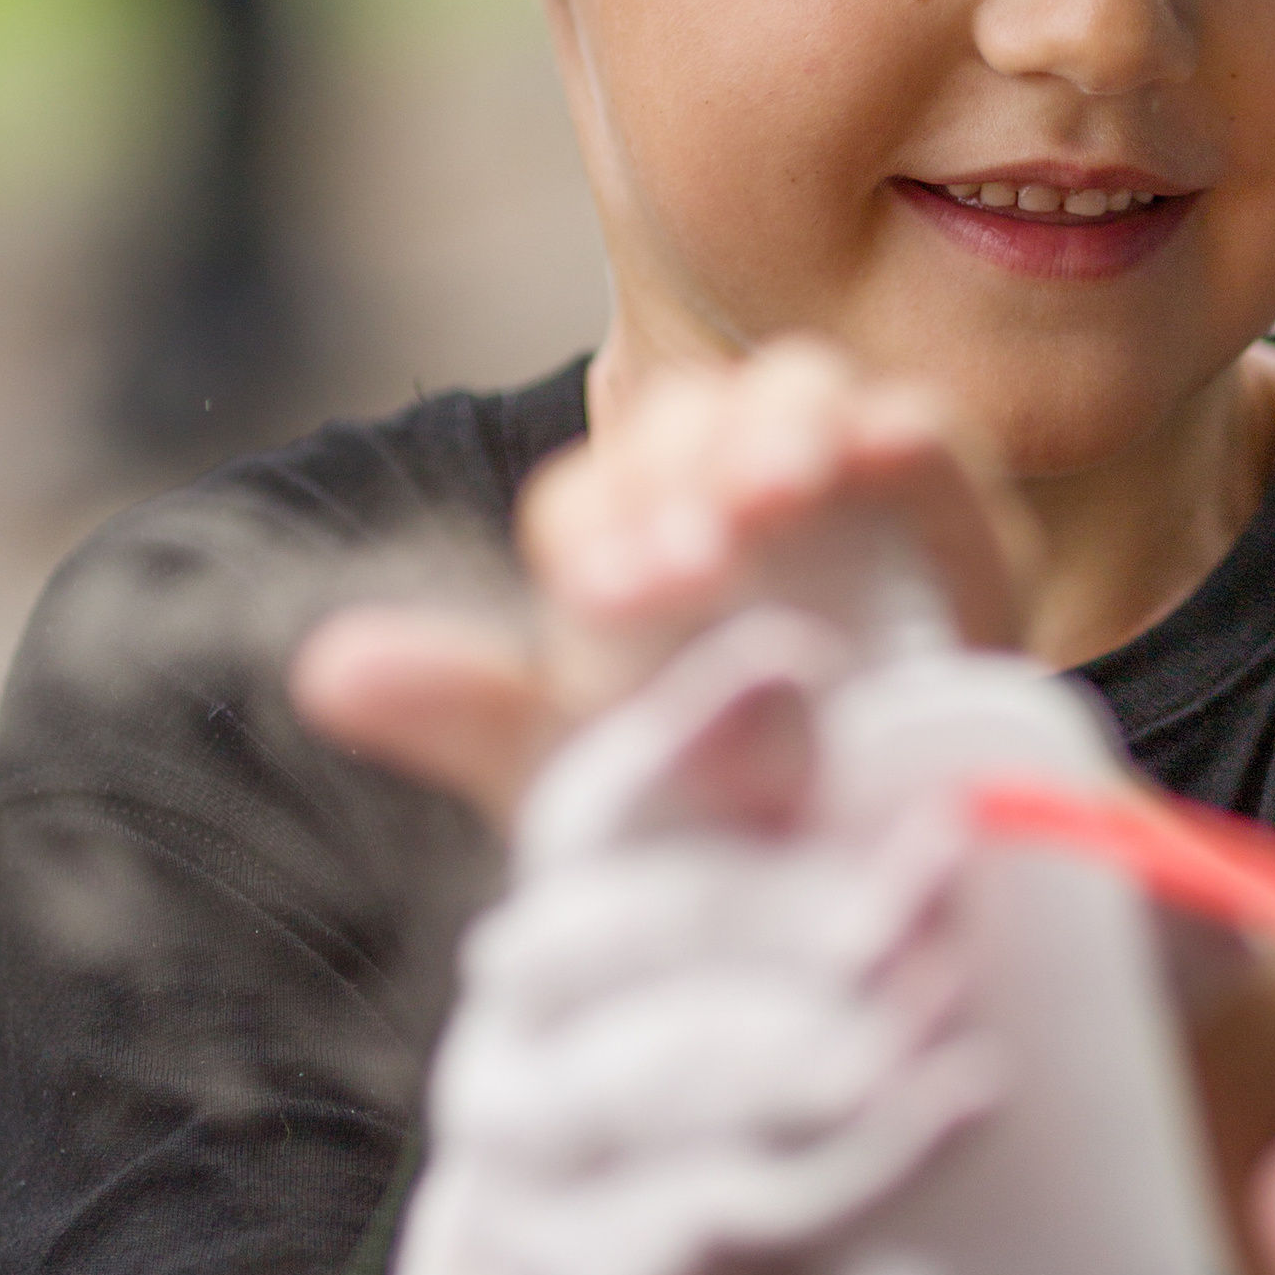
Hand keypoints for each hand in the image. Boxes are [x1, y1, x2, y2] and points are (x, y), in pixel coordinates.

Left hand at [290, 334, 1037, 825]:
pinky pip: (925, 436)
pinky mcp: (953, 518)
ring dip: (775, 431)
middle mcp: (724, 499)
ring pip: (792, 393)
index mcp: (625, 553)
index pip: (594, 499)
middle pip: (687, 423)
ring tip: (771, 496)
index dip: (600, 528)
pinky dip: (902, 432)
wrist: (881, 881)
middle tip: (690, 562)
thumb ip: (470, 715)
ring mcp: (842, 494)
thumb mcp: (593, 784)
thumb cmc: (720, 822)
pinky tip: (876, 453)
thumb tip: (321, 668)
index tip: (611, 595)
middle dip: (680, 474)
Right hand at [393, 609, 999, 1274]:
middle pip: (610, 929)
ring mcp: (523, 1218)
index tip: (795, 671)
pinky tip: (928, 1124)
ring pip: (640, 1087)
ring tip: (953, 1020)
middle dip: (782, 892)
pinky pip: (682, 1246)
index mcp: (582, 965)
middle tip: (938, 871)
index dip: (684, 731)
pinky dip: (814, 1182)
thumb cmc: (772, 1250)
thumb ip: (984, 989)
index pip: (597, 809)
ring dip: (807, 1038)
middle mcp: (519, 1064)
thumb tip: (1215, 914)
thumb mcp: (846, 1099)